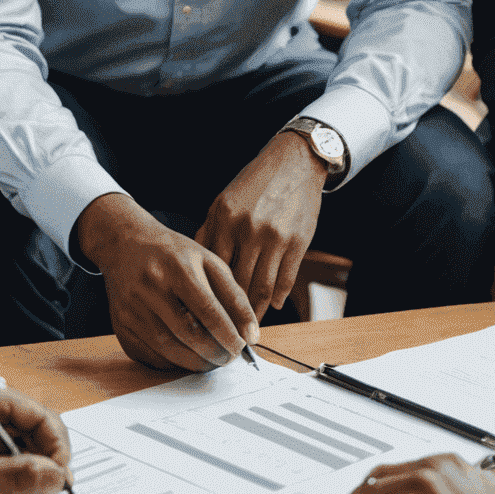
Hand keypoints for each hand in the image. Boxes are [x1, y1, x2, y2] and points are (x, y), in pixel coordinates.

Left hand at [0, 385, 72, 493]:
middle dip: (44, 470)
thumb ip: (19, 474)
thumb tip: (58, 474)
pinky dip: (12, 491)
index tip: (61, 476)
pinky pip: (3, 470)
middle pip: (32, 436)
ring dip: (29, 485)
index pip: (39, 415)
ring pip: (20, 456)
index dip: (56, 446)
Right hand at [77, 193, 257, 371]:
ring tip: (212, 361)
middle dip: (214, 352)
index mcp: (178, 268)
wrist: (126, 244)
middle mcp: (152, 287)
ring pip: (168, 349)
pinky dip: (172, 363)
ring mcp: (132, 308)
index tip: (242, 347)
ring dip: (195, 363)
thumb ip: (233, 295)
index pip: (208, 310)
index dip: (228, 334)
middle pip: (188, 333)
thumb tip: (250, 334)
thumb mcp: (209, 262)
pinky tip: (186, 357)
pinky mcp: (121, 326)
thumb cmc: (174, 254)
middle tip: (228, 358)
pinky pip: (149, 355)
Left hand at [196, 130, 327, 319]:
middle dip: (232, 312)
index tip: (206, 314)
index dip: (210, 295)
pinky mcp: (298, 242)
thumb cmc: (255, 183)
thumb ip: (210, 232)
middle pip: (237, 284)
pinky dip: (279, 297)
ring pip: (262, 287)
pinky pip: (286, 279)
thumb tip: (195, 267)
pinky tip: (273, 305)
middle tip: (227, 331)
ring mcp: (275, 237)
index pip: (213, 268)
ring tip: (249, 327)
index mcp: (225, 218)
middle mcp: (249, 229)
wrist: (294, 162)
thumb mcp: (224, 201)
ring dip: (256, 312)